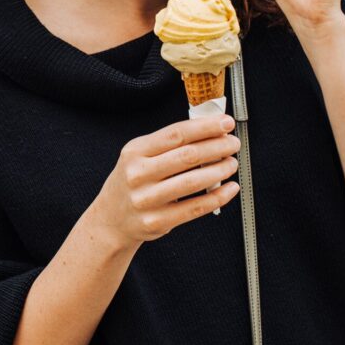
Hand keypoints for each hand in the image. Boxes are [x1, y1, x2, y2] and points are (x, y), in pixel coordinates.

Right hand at [90, 116, 240, 248]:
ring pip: (193, 181)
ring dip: (220, 170)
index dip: (205, 127)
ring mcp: (147, 199)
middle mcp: (138, 174)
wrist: (112, 218)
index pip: (175, 133)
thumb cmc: (132, 182)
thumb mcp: (139, 155)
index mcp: (135, 151)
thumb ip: (168, 144)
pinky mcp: (158, 221)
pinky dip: (217, 196)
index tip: (225, 123)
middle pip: (187, 156)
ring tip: (231, 163)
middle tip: (232, 143)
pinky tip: (228, 188)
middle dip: (218, 146)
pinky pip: (195, 208)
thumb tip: (209, 131)